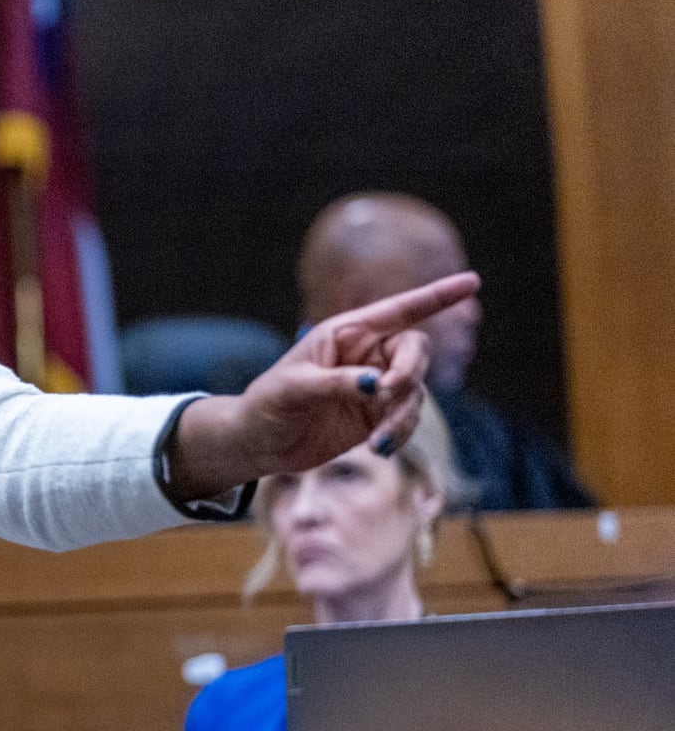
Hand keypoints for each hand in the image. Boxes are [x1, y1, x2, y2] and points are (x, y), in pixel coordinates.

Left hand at [174, 271, 479, 494]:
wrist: (258, 443)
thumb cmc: (268, 404)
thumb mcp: (295, 388)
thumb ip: (337, 383)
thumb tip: (377, 385)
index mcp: (346, 333)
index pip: (399, 310)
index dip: (436, 297)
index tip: (473, 282)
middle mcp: (366, 355)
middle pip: (415, 351)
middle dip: (410, 371)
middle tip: (388, 392)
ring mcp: (374, 387)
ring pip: (415, 391)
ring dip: (403, 415)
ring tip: (378, 442)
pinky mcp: (377, 417)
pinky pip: (406, 418)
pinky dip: (400, 433)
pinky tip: (379, 448)